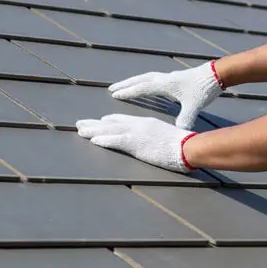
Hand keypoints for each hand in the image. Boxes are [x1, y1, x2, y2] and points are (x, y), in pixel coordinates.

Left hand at [76, 114, 198, 172]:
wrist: (187, 147)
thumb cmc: (182, 146)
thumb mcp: (166, 139)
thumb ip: (156, 139)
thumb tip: (152, 144)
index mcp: (146, 124)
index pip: (123, 120)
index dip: (108, 121)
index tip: (98, 121)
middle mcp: (138, 125)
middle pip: (111, 123)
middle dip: (94, 124)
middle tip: (80, 124)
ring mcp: (136, 133)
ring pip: (109, 130)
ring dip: (93, 130)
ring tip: (79, 130)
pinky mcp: (136, 143)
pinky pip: (115, 141)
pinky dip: (103, 140)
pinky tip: (93, 140)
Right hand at [108, 61, 223, 129]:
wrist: (215, 74)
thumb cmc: (203, 90)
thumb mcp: (194, 106)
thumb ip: (185, 118)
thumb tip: (179, 132)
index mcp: (166, 85)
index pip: (142, 87)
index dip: (128, 92)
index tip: (114, 95)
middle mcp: (164, 79)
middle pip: (140, 80)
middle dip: (125, 85)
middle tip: (111, 89)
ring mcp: (169, 77)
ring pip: (146, 78)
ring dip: (133, 82)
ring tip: (123, 86)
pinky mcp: (174, 77)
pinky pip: (153, 78)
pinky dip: (144, 82)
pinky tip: (144, 87)